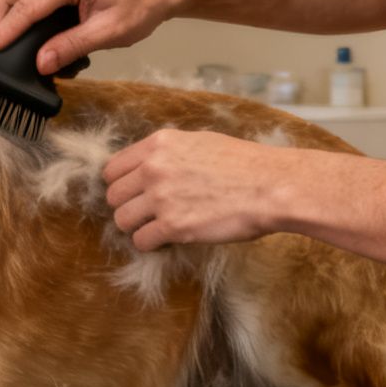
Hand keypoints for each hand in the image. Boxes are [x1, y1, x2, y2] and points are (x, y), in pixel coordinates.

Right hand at [0, 0, 182, 75]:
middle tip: (3, 58)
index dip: (4, 32)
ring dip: (10, 24)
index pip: (25, 7)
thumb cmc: (138, 5)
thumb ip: (72, 46)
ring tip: (26, 53)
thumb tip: (40, 64)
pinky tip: (36, 40)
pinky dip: (21, 19)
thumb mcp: (108, 32)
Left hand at [103, 129, 283, 250]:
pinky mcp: (174, 226)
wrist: (272, 186)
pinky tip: (169, 239)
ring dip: (137, 227)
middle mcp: (154, 168)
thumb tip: (150, 166)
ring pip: (122, 220)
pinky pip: (141, 241)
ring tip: (157, 228)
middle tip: (147, 214)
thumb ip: (169, 153)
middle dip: (128, 207)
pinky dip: (151, 244)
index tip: (133, 194)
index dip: (121, 185)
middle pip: (113, 196)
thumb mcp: (200, 142)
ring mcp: (161, 198)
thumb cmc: (245, 165)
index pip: (113, 168)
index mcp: (159, 143)